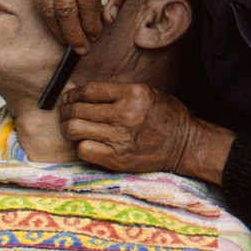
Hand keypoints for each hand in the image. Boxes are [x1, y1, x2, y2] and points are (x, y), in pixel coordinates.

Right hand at [28, 0, 123, 52]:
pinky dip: (48, 20)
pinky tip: (58, 29)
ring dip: (59, 31)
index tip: (96, 36)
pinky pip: (39, 1)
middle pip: (65, 6)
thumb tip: (108, 18)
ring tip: (70, 44)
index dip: (91, 22)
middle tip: (81, 49)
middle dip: (74, 33)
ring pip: (48, 7)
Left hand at [59, 82, 234, 183]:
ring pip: (75, 129)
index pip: (89, 91)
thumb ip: (117, 92)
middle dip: (65, 111)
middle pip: (78, 110)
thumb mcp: (146, 92)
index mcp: (132, 93)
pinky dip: (80, 145)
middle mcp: (125, 115)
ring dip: (68, 128)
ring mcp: (120, 138)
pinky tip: (86, 142)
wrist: (185, 144)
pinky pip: (84, 150)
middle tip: (64, 113)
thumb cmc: (166, 116)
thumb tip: (84, 93)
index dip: (73, 94)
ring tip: (70, 128)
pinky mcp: (118, 159)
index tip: (68, 97)